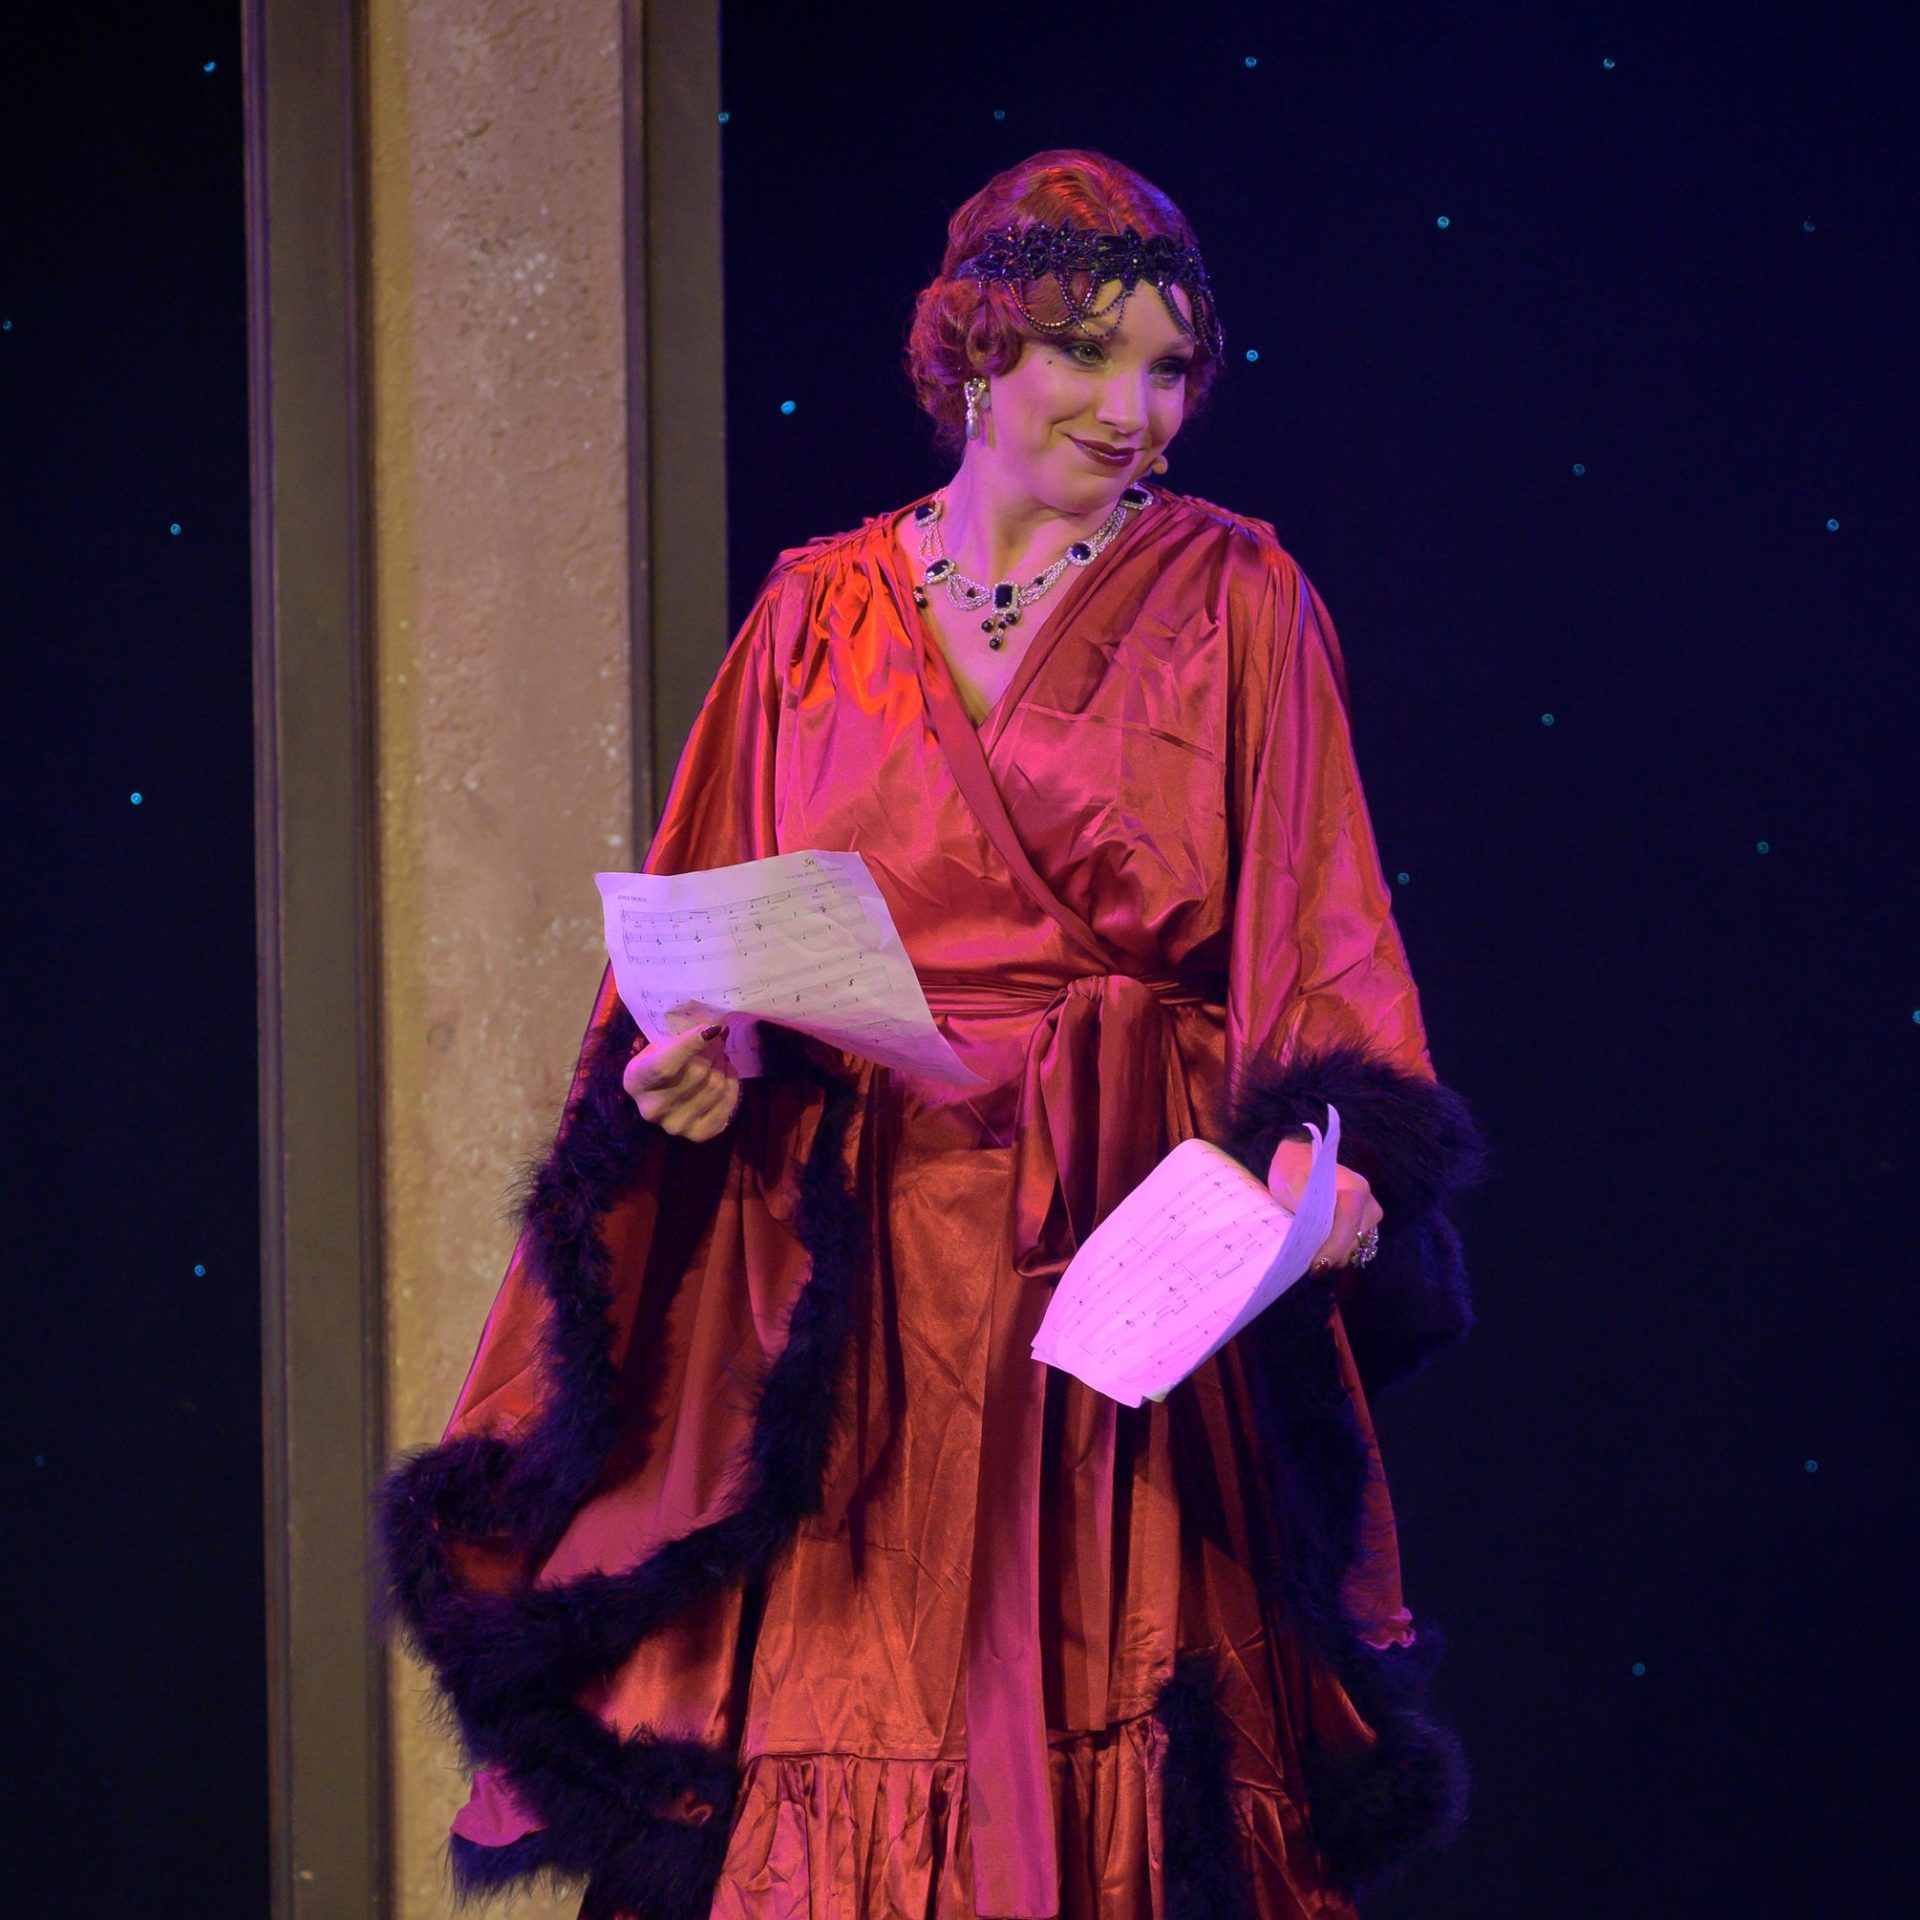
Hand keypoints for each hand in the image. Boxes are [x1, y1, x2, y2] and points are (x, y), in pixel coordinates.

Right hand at [622, 1021, 740, 1140]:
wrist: (658, 1100)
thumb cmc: (657, 1064)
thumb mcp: (656, 1046)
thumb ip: (678, 1036)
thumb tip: (716, 1028)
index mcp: (636, 1081)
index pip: (665, 1065)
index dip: (691, 1045)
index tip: (713, 1027)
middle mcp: (653, 1108)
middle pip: (698, 1073)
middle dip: (715, 1049)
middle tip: (717, 1038)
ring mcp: (676, 1125)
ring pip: (716, 1085)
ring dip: (724, 1064)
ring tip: (719, 1056)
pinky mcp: (699, 1134)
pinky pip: (728, 1102)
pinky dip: (733, 1082)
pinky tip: (726, 1073)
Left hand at [1266, 1128, 1382, 1271]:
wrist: (1298, 1161)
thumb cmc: (1293, 1170)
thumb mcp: (1291, 1184)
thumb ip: (1304, 1208)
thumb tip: (1312, 1237)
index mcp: (1355, 1189)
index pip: (1348, 1225)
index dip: (1333, 1248)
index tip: (1315, 1265)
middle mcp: (1368, 1203)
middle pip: (1353, 1241)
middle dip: (1330, 1254)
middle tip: (1305, 1261)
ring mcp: (1369, 1215)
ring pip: (1354, 1248)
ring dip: (1332, 1253)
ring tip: (1309, 1252)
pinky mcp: (1364, 1225)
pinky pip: (1352, 1246)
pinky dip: (1335, 1250)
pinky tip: (1319, 1249)